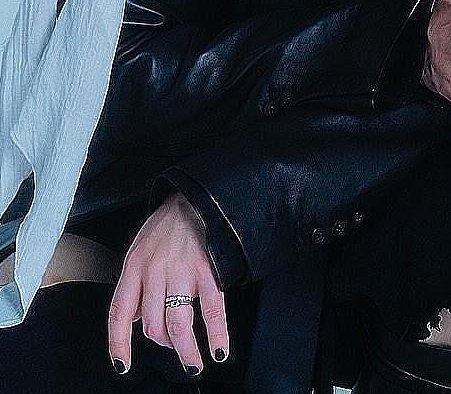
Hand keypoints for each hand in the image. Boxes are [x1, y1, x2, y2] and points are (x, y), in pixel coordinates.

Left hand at [108, 192, 228, 376]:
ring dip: (185, 350)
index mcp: (134, 267)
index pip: (119, 314)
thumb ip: (137, 283)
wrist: (199, 198)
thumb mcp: (141, 248)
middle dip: (163, 344)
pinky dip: (216, 334)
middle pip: (152, 324)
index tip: (122, 365)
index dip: (119, 344)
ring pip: (178, 323)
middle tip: (175, 353)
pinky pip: (211, 310)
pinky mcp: (209, 271)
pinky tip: (218, 349)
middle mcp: (154, 272)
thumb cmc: (170, 223)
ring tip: (193, 365)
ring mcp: (182, 273)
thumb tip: (135, 319)